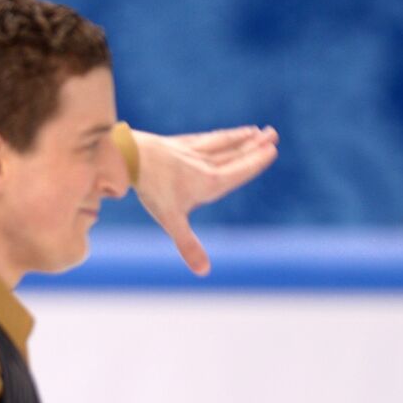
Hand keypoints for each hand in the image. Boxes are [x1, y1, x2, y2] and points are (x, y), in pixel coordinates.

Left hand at [134, 125, 279, 275]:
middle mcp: (203, 165)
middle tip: (272, 134)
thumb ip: (188, 245)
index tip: (272, 150)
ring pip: (221, 144)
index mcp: (208, 182)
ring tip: (254, 131)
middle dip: (254, 146)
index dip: (255, 161)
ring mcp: (191, 152)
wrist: (129, 156)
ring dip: (239, 138)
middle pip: (233, 154)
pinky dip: (218, 136)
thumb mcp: (171, 220)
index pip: (237, 171)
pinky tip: (222, 134)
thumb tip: (204, 271)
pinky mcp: (178, 144)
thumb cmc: (153, 189)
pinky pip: (204, 139)